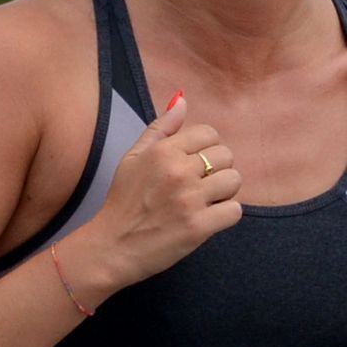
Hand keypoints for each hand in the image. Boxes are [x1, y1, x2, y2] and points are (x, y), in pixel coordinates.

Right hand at [67, 89, 242, 303]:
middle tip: (199, 186)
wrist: (111, 246)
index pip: (210, 134)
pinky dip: (224, 216)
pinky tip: (207, 219)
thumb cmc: (122, 202)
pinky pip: (234, 211)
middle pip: (226, 156)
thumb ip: (160, 128)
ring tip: (204, 202)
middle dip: (217, 170)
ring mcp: (190, 199)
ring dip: (223, 193)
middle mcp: (178, 171)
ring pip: (234, 181)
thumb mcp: (133, 158)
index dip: (206, 149)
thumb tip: (182, 100)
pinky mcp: (198, 227)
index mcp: (163, 151)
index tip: (195, 165)